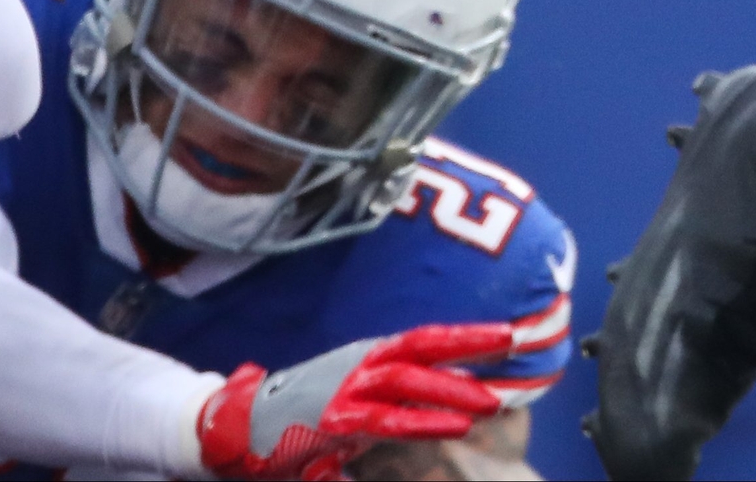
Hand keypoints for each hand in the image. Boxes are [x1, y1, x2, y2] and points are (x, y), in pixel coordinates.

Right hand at [197, 323, 510, 477]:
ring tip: (493, 398)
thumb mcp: (353, 399)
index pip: (425, 338)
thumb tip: (438, 395)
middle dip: (470, 342)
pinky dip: (422, 420)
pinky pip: (386, 418)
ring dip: (453, 386)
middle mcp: (362, 363)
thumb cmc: (300, 413)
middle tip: (516, 340)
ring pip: (409, 379)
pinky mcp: (336, 420)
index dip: (465, 334)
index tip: (506, 331)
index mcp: (369, 356)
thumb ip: (390, 398)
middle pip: (424, 344)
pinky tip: (453, 425)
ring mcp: (348, 388)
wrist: (239, 424)